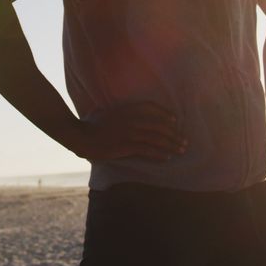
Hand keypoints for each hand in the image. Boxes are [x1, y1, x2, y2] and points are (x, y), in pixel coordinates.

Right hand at [72, 101, 186, 162]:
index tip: (175, 120)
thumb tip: (134, 116)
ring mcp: (130, 132)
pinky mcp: (126, 146)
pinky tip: (167, 157)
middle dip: (174, 133)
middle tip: (184, 140)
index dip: (165, 114)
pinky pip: (147, 149)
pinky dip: (159, 153)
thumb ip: (123, 112)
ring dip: (171, 144)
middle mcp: (131, 119)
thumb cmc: (92, 123)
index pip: (152, 108)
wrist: (80, 135)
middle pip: (159, 125)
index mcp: (127, 108)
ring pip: (156, 138)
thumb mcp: (109, 112)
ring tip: (181, 150)